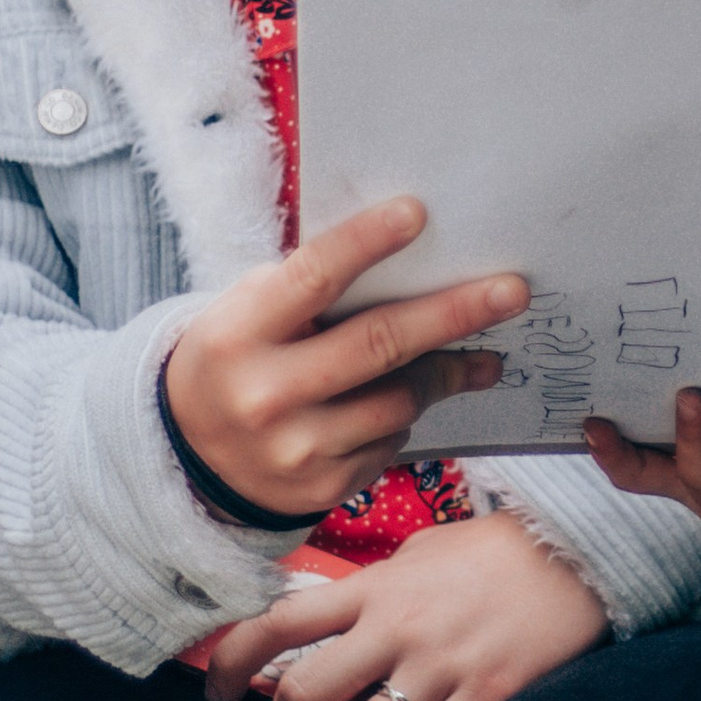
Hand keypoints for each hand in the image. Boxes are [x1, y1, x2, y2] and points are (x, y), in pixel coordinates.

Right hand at [164, 198, 524, 519]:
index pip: (312, 277)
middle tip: (511, 291)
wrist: (189, 455)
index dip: (365, 242)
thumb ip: (310, 290)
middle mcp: (264, 393)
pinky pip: (391, 442)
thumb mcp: (248, 314)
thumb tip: (412, 260)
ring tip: (480, 356)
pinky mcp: (322, 488)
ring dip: (448, 372)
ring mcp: (295, 448)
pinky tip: (404, 402)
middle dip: (453, 314)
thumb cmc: (238, 358)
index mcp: (240, 333)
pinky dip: (406, 416)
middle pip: (378, 343)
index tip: (418, 213)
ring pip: (399, 400)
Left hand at [202, 511, 609, 700]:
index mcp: (377, 588)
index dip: (233, 663)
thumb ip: (376, 586)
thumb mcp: (424, 552)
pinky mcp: (484, 700)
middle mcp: (398, 629)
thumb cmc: (499, 553)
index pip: (280, 621)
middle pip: (306, 693)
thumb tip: (330, 612)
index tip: (217, 694)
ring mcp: (441, 667)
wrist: (578, 555)